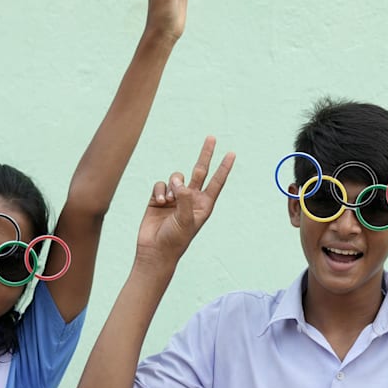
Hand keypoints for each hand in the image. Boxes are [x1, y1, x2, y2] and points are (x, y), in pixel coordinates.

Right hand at [136, 137, 233, 270]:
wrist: (155, 250)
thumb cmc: (175, 239)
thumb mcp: (186, 220)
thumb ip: (185, 199)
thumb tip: (180, 182)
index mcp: (204, 205)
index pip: (216, 182)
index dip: (224, 167)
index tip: (232, 154)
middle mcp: (191, 198)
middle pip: (200, 171)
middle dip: (205, 154)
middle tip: (212, 137)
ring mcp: (175, 198)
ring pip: (175, 177)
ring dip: (171, 185)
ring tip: (168, 201)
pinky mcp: (159, 198)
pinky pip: (160, 184)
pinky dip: (159, 191)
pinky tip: (158, 202)